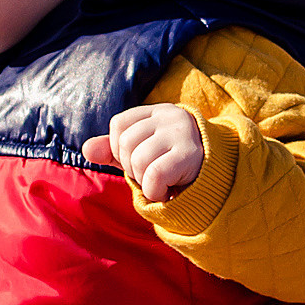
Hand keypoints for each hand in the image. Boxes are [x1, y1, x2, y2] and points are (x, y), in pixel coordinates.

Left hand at [84, 105, 204, 202]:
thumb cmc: (172, 163)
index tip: (137, 160)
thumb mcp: (141, 153)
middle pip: (126, 143)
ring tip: (160, 183)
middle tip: (151, 175)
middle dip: (132, 167)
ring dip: (144, 182)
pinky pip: (154, 175)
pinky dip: (154, 191)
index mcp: (156, 111)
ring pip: (138, 160)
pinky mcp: (190, 154)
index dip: (118, 148)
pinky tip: (166, 193)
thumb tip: (86, 150)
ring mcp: (181, 133)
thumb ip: (112, 150)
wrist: (217, 178)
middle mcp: (170, 116)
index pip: (119, 124)